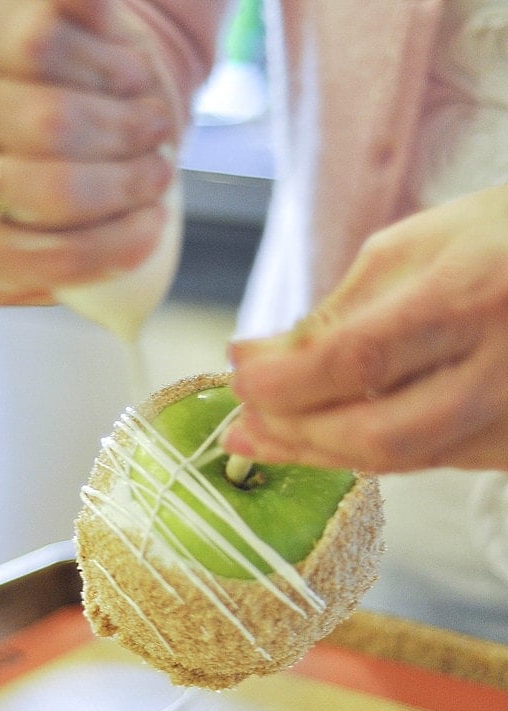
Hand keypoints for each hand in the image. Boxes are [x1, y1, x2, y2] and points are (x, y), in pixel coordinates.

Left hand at [0, 0, 178, 303]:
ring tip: (155, 126)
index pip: (34, 260)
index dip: (109, 248)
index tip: (155, 230)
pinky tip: (130, 75)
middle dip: (124, 185)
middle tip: (160, 175)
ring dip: (127, 125)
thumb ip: (56, 274)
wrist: (54, 77)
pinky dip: (111, 64)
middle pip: (48, 188)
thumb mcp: (48, 240)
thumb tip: (90, 300)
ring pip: (51, 119)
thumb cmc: (63, 169)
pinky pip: (50, 45)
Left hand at [224, 186, 507, 473]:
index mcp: (470, 293)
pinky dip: (364, 453)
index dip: (286, 378)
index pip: (360, 356)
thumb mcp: (412, 249)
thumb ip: (337, 311)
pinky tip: (322, 438)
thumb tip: (256, 359)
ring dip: (319, 453)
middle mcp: (500, 366)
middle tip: (241, 419)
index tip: (237, 372)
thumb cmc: (497, 241)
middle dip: (295, 432)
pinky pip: (426, 462)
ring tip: (263, 437)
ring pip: (400, 460)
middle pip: (379, 431)